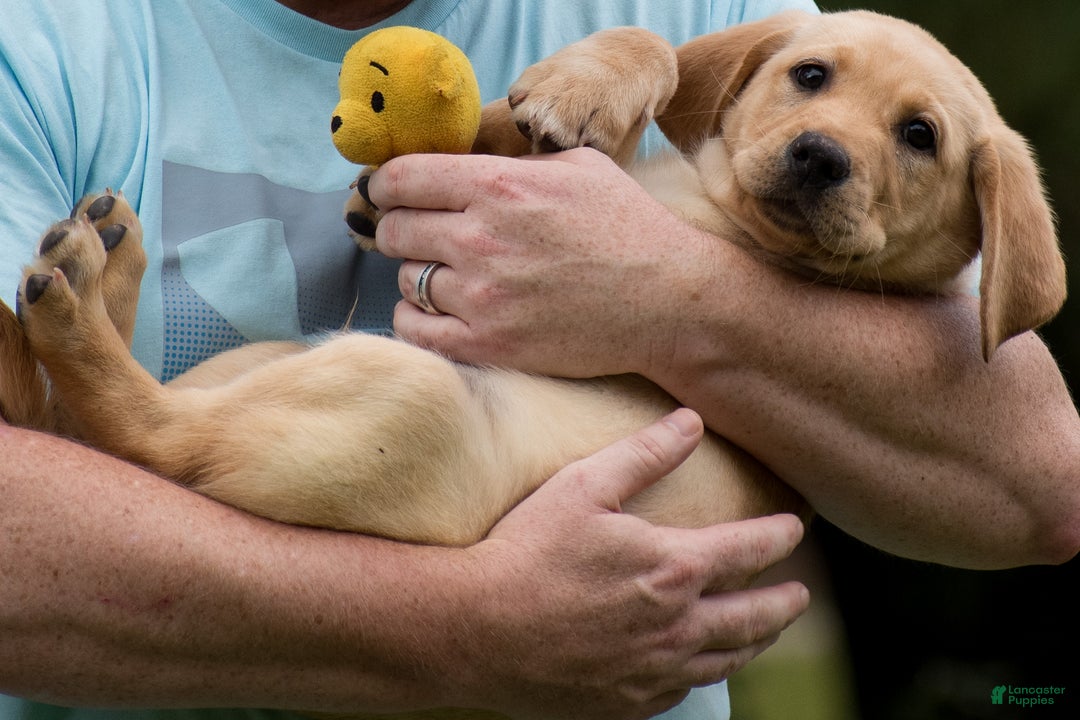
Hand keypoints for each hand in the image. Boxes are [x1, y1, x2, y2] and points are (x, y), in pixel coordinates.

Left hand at [369, 148, 709, 377]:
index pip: (402, 178)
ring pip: (407, 280)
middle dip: (401, 229)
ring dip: (420, 275)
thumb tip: (463, 165)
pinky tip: (440, 311)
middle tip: (419, 235)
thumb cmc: (629, 228)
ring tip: (451, 275)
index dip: (385, 185)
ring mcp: (483, 295)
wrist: (669, 301)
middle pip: (395, 230)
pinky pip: (415, 329)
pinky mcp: (489, 344)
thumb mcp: (578, 166)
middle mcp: (482, 237)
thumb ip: (513, 160)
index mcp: (501, 185)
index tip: (388, 193)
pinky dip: (418, 318)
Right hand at [455, 409, 808, 719]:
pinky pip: (683, 691)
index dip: (780, 536)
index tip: (796, 528)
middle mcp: (676, 626)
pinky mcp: (627, 704)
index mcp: (673, 568)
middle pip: (753, 617)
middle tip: (801, 597)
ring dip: (755, 643)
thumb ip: (644, 454)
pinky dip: (706, 675)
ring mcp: (654, 671)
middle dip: (784, 604)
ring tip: (765, 633)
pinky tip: (702, 667)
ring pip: (726, 660)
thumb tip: (692, 421)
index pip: (749, 549)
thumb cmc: (526, 550)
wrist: (474, 629)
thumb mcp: (584, 486)